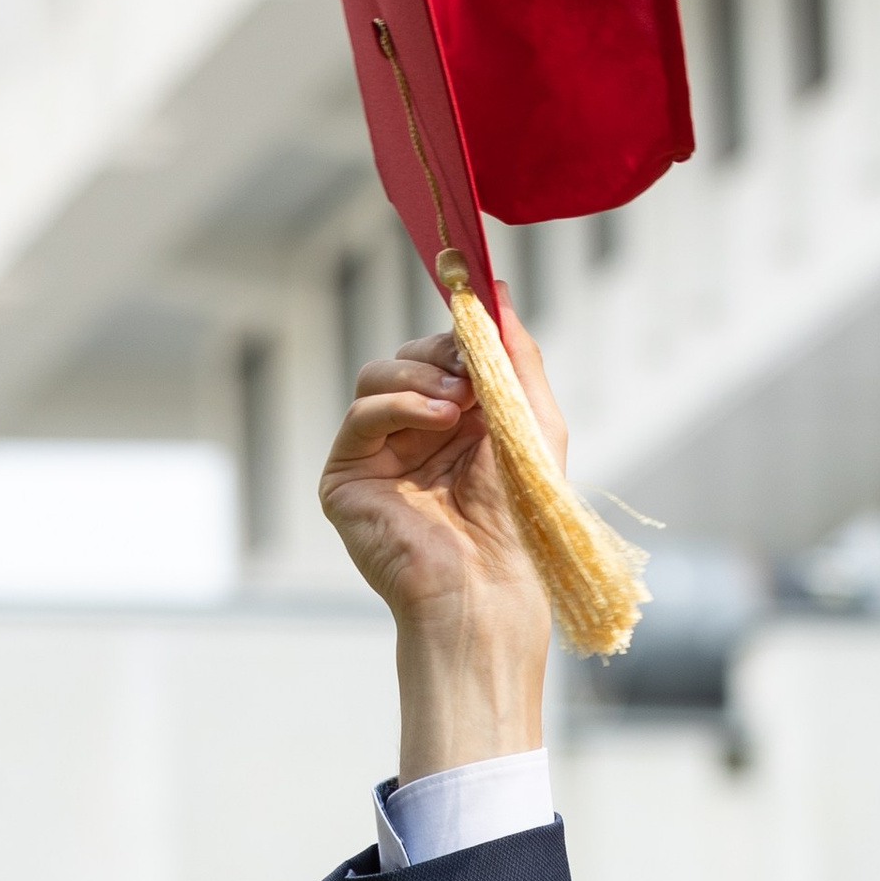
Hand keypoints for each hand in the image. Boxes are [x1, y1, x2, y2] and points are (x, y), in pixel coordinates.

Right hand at [316, 286, 557, 775]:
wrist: (489, 589)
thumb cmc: (520, 521)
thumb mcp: (534, 424)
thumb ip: (517, 357)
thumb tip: (499, 291)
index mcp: (456, 426)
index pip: (442, 356)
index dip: (458, 336)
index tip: (478, 321)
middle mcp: (411, 437)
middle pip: (407, 359)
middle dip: (441, 356)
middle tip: (472, 377)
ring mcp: (375, 456)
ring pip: (377, 377)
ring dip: (420, 379)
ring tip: (459, 407)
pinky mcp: (346, 478)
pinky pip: (360, 414)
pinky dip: (398, 404)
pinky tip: (436, 418)